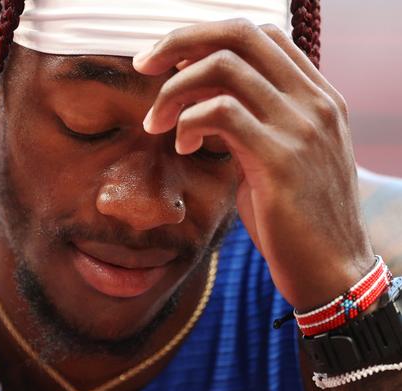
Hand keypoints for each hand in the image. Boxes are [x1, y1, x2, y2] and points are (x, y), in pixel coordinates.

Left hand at [133, 19, 373, 310]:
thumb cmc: (297, 219)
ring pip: (224, 68)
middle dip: (180, 42)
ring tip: (156, 123)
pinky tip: (183, 148)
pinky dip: (188, 122)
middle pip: (239, 35)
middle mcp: (314, 101)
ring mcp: (301, 126)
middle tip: (144, 66)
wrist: (331, 270)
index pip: (260, 35)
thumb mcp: (279, 159)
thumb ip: (252, 125)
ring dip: (174, 90)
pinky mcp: (280, 157)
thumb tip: (202, 106)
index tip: (170, 60)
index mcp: (317, 97)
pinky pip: (220, 112)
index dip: (207, 37)